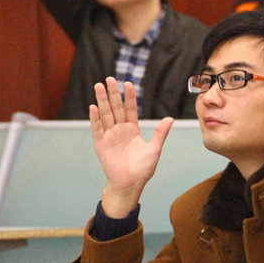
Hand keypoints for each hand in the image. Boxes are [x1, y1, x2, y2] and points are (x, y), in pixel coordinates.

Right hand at [89, 77, 173, 217]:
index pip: (130, 109)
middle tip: (109, 78)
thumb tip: (170, 118)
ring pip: (105, 115)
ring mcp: (110, 136)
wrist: (130, 184)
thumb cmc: (143, 169)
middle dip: (113, 93)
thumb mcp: (154, 149)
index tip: (129, 83)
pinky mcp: (101, 145)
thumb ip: (160, 133)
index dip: (129, 96)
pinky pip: (97, 129)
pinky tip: (93, 107)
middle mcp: (120, 130)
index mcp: (132, 129)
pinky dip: (95, 119)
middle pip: (116, 108)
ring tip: (99, 87)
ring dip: (102, 101)